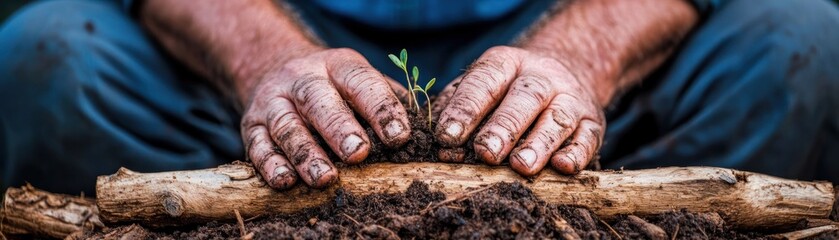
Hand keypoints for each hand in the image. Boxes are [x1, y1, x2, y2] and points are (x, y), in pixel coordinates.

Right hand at [240, 48, 411, 188]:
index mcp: (338, 66)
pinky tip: (286, 181)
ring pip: (287, 126)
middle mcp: (302, 79)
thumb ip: (389, 102)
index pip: (361, 82)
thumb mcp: (360, 81)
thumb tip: (427, 132)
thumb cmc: (335, 87)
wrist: (273, 67)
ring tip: (325, 178)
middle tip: (359, 154)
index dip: (381, 109)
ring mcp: (273, 101)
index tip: (400, 136)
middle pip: (319, 101)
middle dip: (339, 128)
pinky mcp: (251, 125)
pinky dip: (271, 165)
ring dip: (306, 154)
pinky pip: (258, 146)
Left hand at [435, 46, 604, 175]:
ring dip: (539, 144)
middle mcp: (542, 76)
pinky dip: (577, 153)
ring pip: (557, 119)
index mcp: (507, 63)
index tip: (447, 135)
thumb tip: (439, 141)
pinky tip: (562, 166)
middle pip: (524, 99)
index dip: (465, 109)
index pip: (485, 81)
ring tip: (521, 165)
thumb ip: (457, 106)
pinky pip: (588, 138)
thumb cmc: (509, 89)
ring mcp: (571, 99)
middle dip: (503, 128)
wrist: (568, 71)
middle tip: (485, 153)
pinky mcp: (593, 123)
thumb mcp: (482, 84)